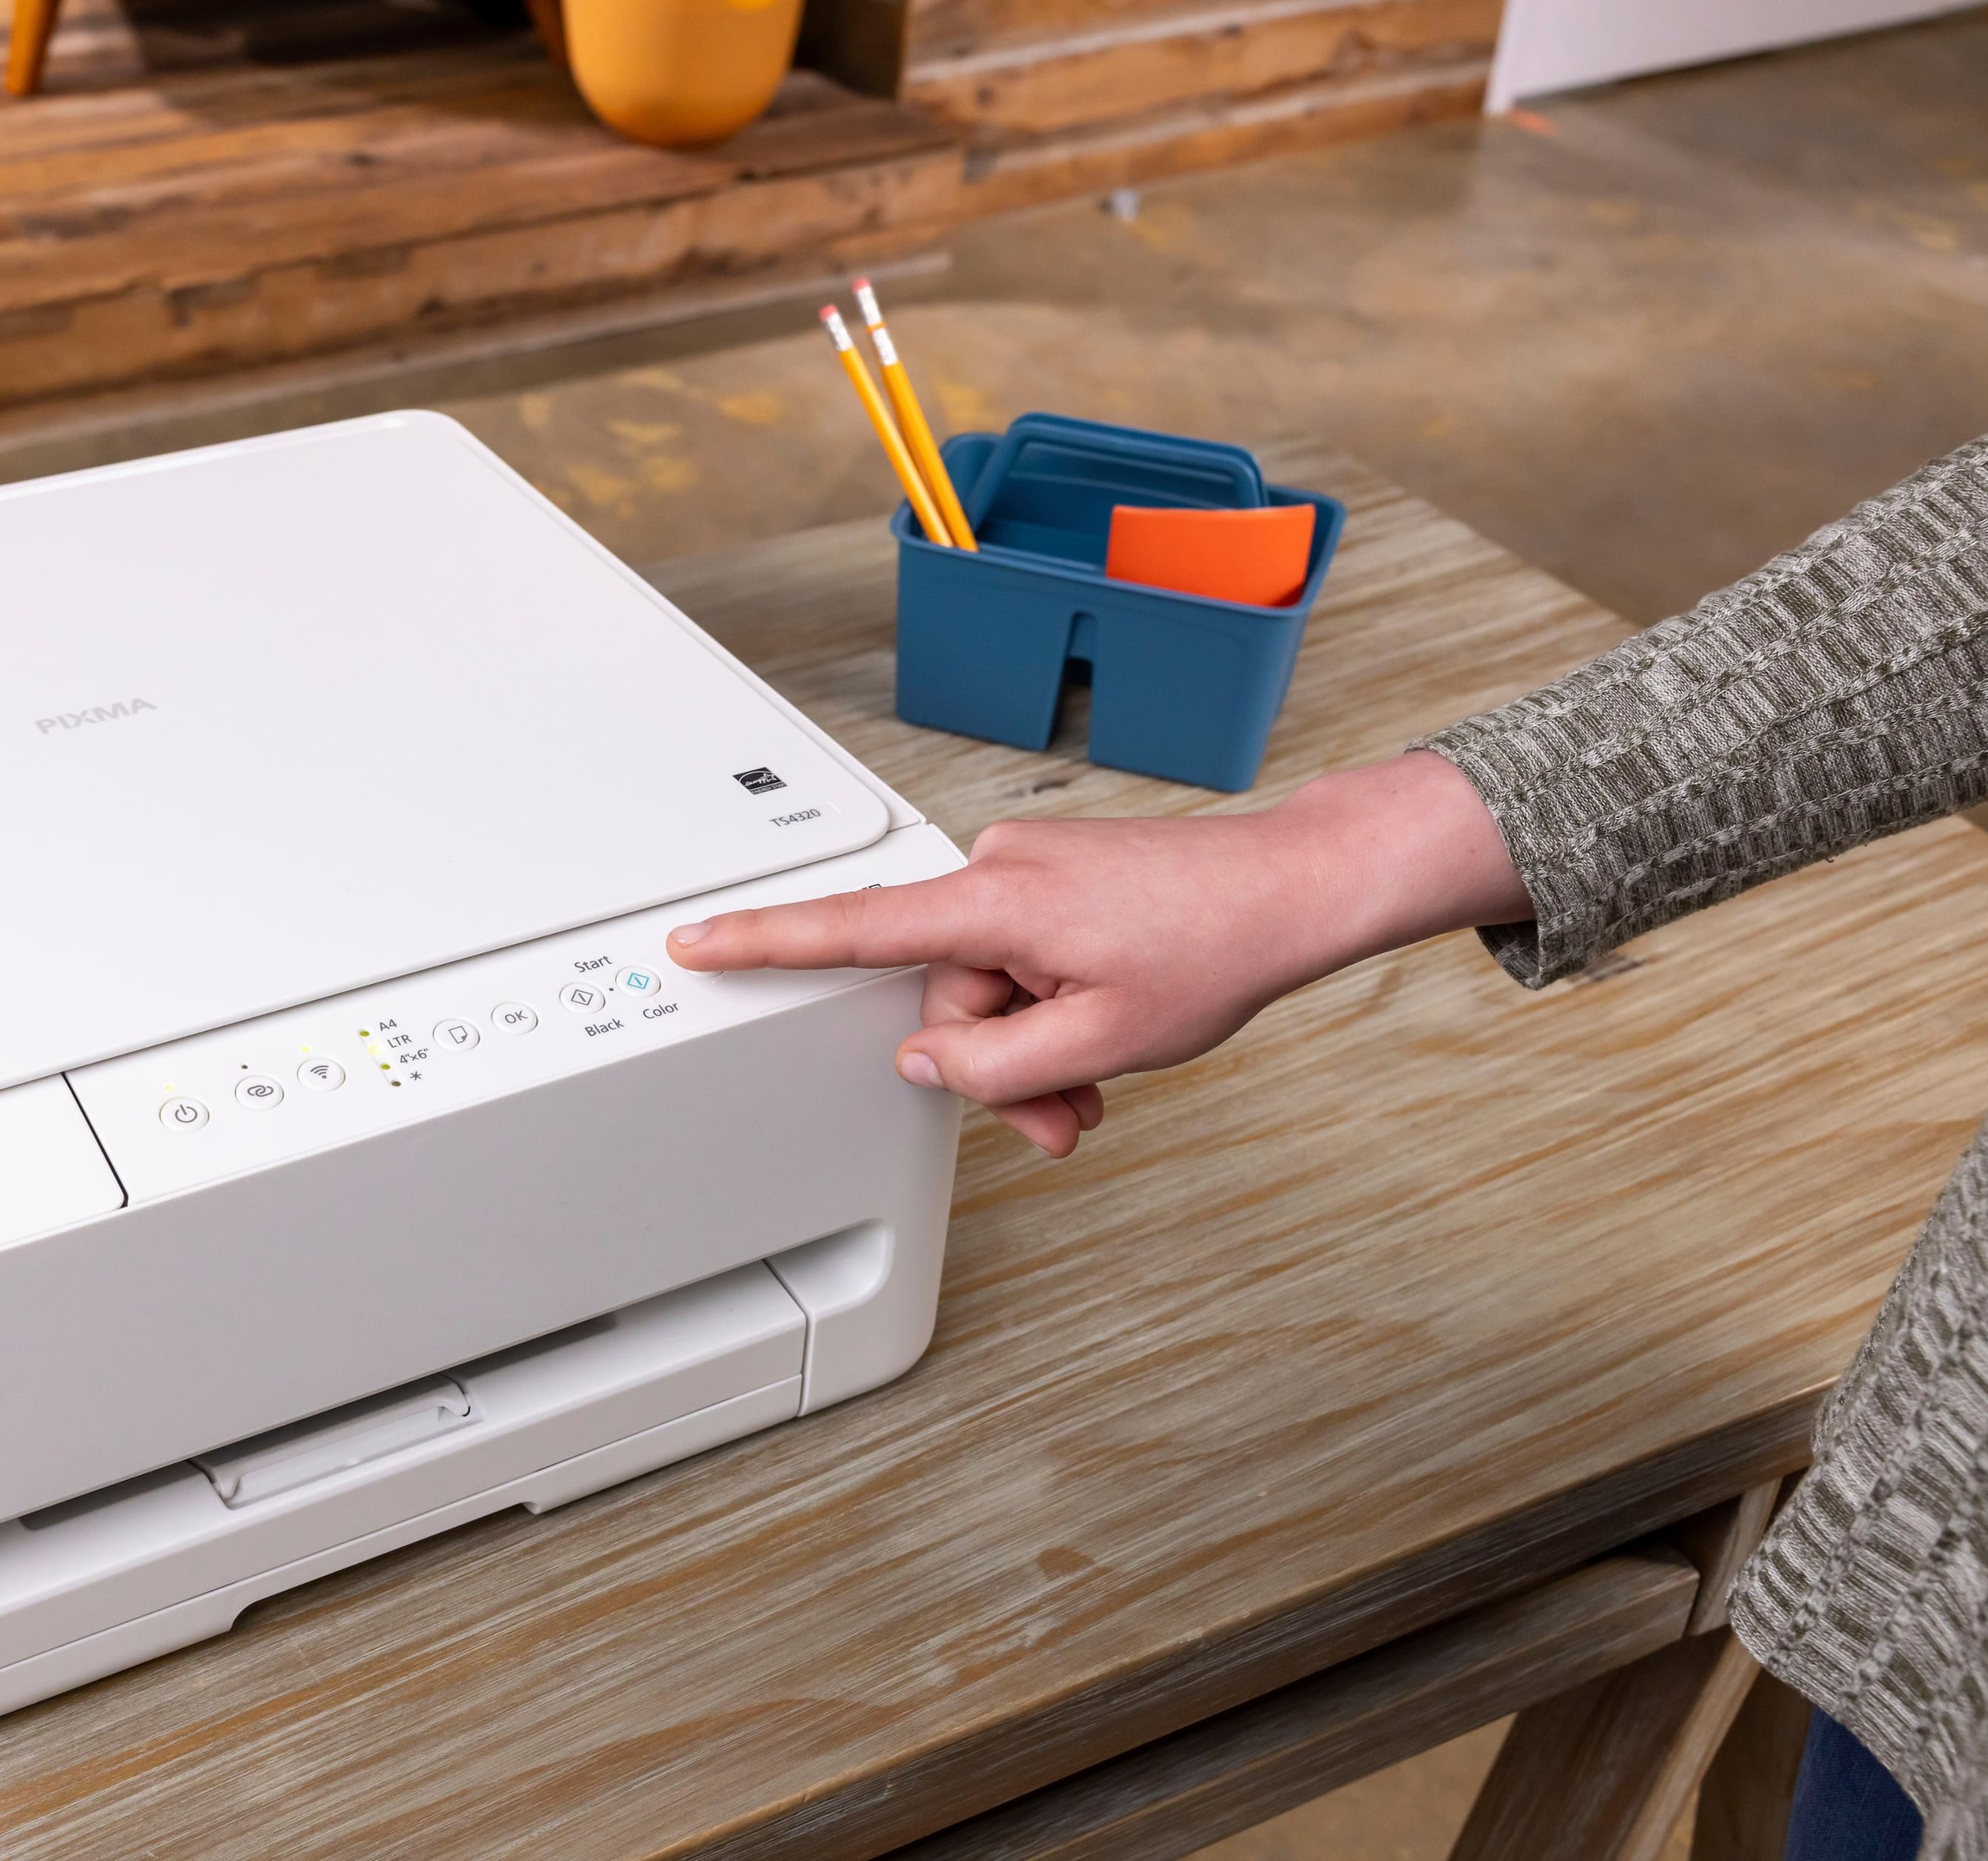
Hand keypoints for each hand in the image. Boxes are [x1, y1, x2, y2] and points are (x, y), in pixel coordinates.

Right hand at [665, 753, 1528, 1154]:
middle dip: (998, 1064)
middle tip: (1066, 1117)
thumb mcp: (1098, 1042)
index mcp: (991, 904)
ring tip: (1101, 1084)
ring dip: (1034, 1044)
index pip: (849, 928)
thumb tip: (930, 1062)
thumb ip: (992, 1065)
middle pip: (945, 994)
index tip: (694, 940)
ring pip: (990, 986)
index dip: (761, 942)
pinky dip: (1052, 1005)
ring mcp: (1027, 871)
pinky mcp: (1055, 877)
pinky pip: (1022, 957)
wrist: (1293, 888)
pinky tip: (1107, 1030)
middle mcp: (995, 872)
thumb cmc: (1215, 946)